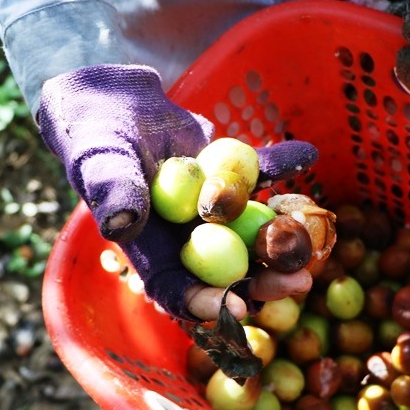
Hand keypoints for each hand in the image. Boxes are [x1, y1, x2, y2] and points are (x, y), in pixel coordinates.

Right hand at [38, 64, 317, 320]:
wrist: (112, 104)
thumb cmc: (93, 138)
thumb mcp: (98, 163)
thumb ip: (111, 191)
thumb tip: (122, 223)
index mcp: (152, 251)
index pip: (178, 289)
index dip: (208, 303)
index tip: (237, 305)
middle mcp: (187, 239)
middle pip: (230, 272)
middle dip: (265, 280)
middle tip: (301, 282)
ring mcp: (213, 212)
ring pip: (253, 233)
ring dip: (284, 236)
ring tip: (316, 235)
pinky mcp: (229, 179)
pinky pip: (259, 177)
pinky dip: (282, 165)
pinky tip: (306, 152)